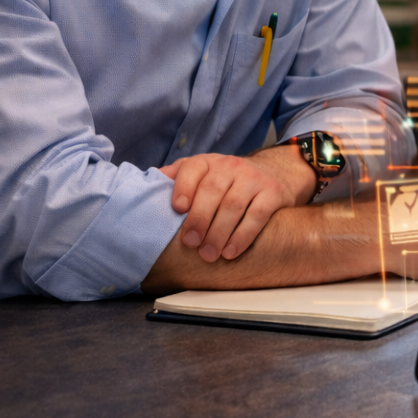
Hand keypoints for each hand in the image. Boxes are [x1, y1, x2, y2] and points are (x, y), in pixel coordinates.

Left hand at [158, 146, 315, 261]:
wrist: (273, 172)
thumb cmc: (227, 180)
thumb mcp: (202, 172)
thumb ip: (176, 178)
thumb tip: (144, 188)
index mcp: (208, 162)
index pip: (193, 169)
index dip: (183, 187)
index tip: (177, 210)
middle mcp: (231, 166)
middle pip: (213, 190)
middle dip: (200, 219)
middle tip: (191, 244)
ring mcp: (254, 178)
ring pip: (234, 205)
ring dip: (219, 233)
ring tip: (209, 255)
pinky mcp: (273, 193)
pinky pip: (257, 215)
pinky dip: (243, 236)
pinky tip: (231, 252)